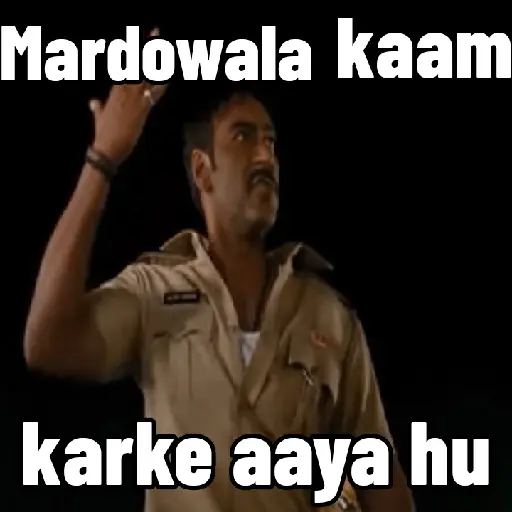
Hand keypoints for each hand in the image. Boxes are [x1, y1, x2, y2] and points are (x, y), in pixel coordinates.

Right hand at [89, 27, 167, 164]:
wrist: (106, 149)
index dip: (133, 51)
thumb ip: (97, 108)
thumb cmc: (103, 135)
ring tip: (165, 46)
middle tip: (156, 31)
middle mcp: (123, 92)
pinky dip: (161, 85)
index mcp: (114, 91)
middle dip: (146, 47)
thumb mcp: (99, 117)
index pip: (125, 66)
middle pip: (136, 64)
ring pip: (146, 75)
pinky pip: (153, 94)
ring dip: (156, 61)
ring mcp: (132, 100)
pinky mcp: (140, 110)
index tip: (141, 38)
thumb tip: (93, 102)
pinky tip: (168, 77)